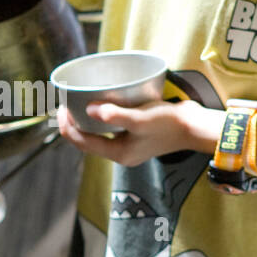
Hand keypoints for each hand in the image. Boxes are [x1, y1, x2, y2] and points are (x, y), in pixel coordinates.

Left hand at [56, 98, 217, 166]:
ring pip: (99, 135)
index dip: (67, 127)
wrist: (196, 127)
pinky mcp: (138, 135)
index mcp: (118, 154)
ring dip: (86, 121)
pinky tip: (102, 104)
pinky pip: (112, 129)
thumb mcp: (140, 119)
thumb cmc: (169, 124)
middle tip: (65, 104)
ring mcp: (130, 145)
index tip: (60, 108)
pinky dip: (102, 118)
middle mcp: (121, 152)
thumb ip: (114, 115)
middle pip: (88, 140)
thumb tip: (89, 109)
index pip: (82, 142)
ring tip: (78, 103)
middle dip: (73, 124)